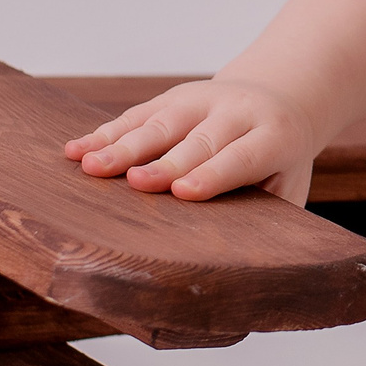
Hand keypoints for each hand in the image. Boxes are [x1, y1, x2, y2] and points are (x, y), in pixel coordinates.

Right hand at [62, 77, 318, 204]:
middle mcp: (237, 111)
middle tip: (136, 183)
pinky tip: (76, 150)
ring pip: (159, 124)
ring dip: (123, 146)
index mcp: (272, 136)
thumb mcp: (289, 185)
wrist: (280, 99)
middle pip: (196, 141)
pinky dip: (104, 133)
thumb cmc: (280, 160)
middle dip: (165, 163)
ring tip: (92, 167)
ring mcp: (202, 99)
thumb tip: (248, 268)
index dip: (212, 174)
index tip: (183, 192)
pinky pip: (135, 116)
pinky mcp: (172, 97)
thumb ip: (270, 216)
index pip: (241, 157)